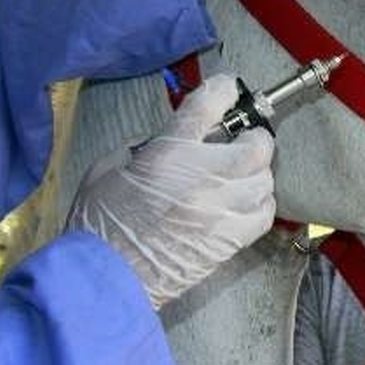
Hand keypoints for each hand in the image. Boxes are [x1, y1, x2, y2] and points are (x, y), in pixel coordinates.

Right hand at [66, 74, 275, 308]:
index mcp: (169, 153)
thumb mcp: (112, 167)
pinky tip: (247, 202)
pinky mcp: (231, 240)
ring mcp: (221, 210)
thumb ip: (148, 147)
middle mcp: (203, 178)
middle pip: (256, 147)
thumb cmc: (100, 223)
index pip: (208, 107)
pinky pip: (264, 214)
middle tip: (245, 138)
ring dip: (258, 173)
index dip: (224, 90)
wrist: (107, 277)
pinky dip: (261, 203)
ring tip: (243, 173)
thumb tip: (174, 142)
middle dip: (255, 138)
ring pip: (265, 181)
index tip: (230, 88)